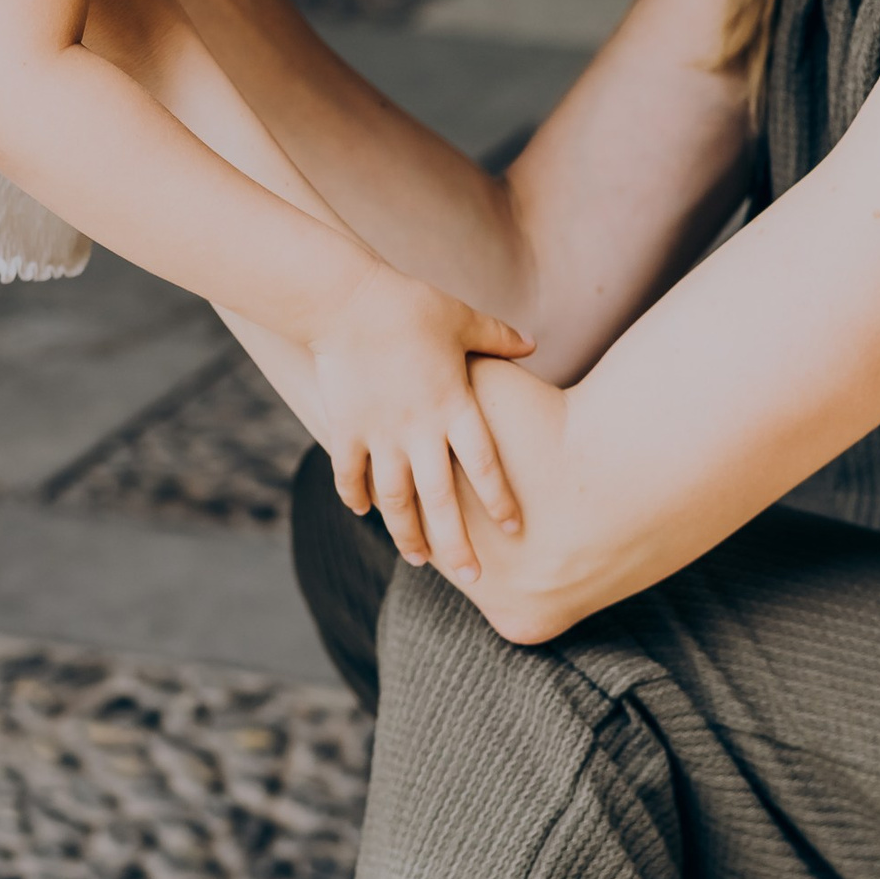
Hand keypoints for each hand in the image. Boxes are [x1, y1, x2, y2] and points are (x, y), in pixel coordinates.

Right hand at [310, 266, 532, 580]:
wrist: (346, 300)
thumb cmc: (409, 305)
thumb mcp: (462, 319)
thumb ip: (499, 338)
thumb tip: (534, 344)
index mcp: (455, 405)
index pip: (485, 465)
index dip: (501, 500)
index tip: (515, 530)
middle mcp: (420, 428)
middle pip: (442, 500)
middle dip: (457, 544)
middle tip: (472, 578)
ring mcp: (380, 433)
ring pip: (396, 500)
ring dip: (407, 534)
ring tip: (419, 559)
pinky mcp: (346, 429)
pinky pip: (351, 474)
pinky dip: (357, 497)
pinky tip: (365, 513)